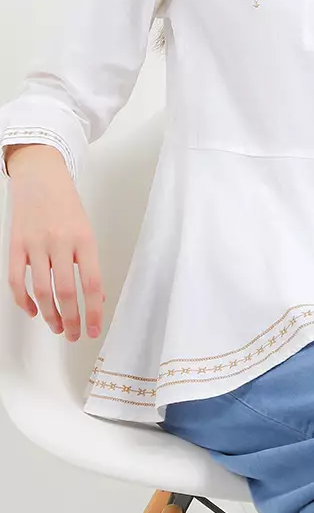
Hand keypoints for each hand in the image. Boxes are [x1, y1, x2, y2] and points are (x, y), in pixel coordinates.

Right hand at [6, 146, 105, 341]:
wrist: (41, 177)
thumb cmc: (67, 206)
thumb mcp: (87, 230)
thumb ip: (90, 263)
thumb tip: (98, 297)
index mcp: (84, 239)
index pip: (91, 283)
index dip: (94, 311)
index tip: (94, 330)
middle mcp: (60, 242)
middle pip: (65, 291)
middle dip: (71, 320)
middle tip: (75, 335)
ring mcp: (35, 244)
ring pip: (41, 290)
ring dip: (49, 315)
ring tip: (58, 328)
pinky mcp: (16, 245)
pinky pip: (17, 280)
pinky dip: (24, 301)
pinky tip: (33, 312)